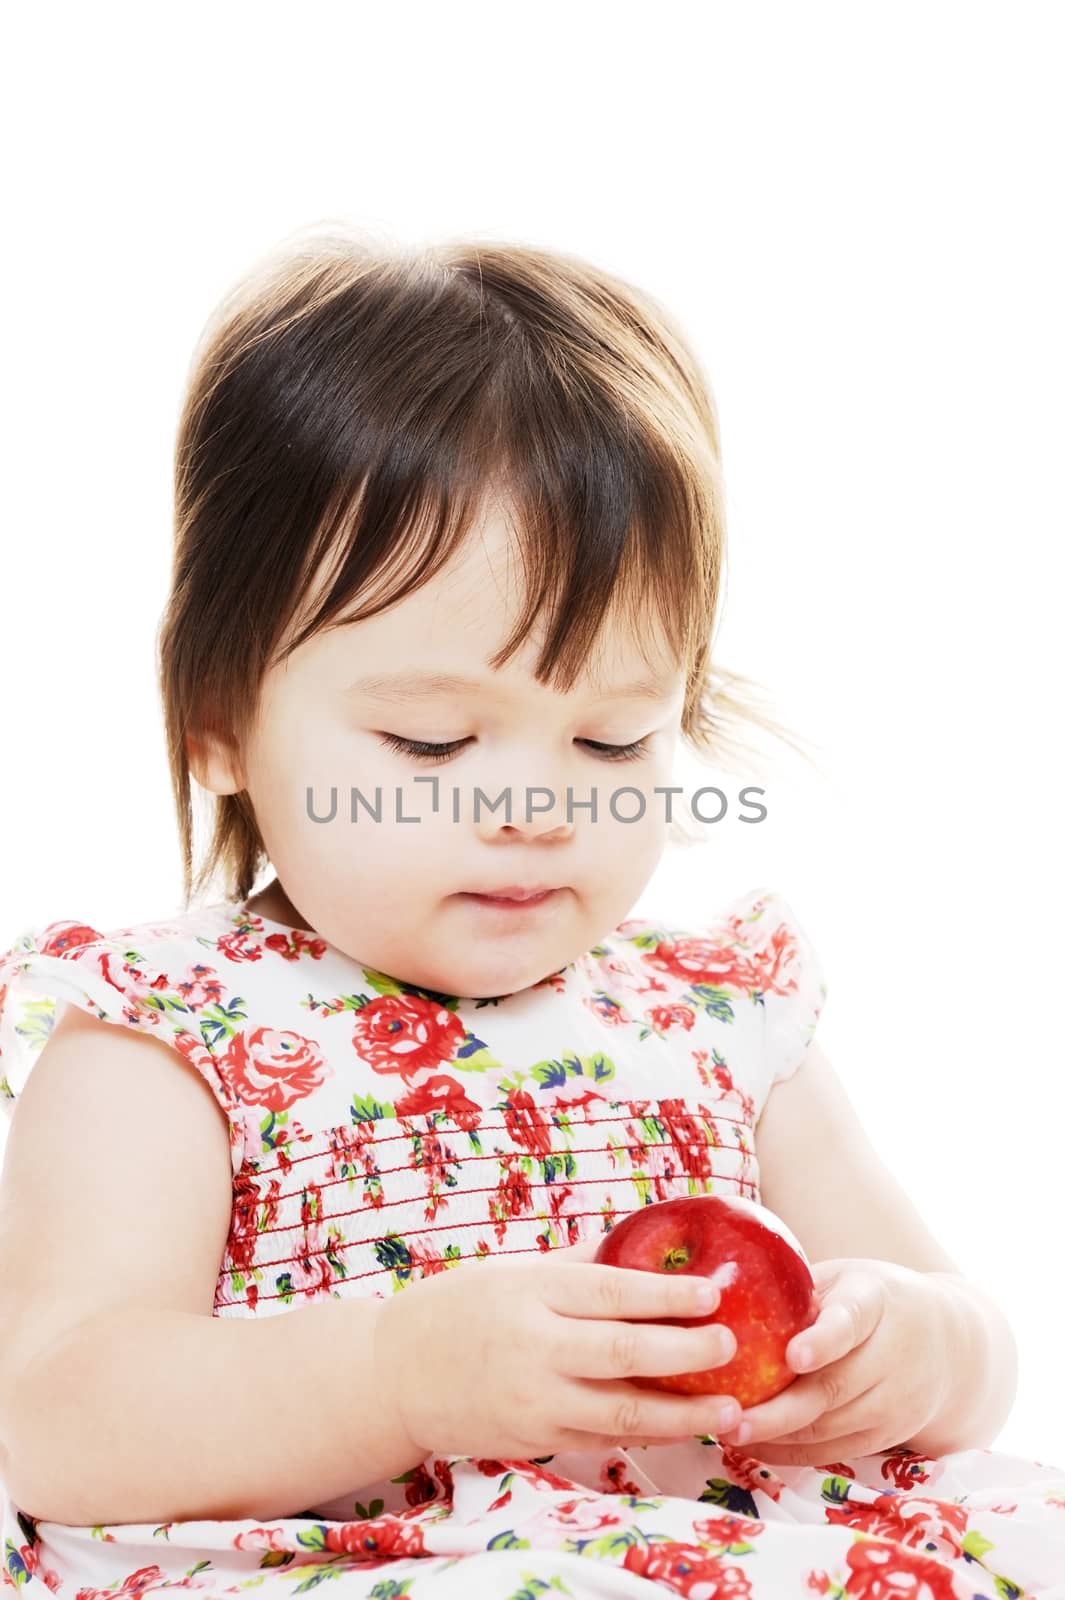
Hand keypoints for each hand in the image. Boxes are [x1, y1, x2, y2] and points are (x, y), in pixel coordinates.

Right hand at [372, 1234, 742, 1459]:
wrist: (393, 1376)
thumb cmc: (460, 1308)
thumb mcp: (514, 1271)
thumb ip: (580, 1265)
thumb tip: (646, 1238)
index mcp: (531, 1292)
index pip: (611, 1292)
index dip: (667, 1293)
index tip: (715, 1292)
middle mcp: (533, 1347)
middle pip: (623, 1354)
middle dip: (686, 1353)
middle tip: (733, 1346)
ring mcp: (532, 1402)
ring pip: (621, 1414)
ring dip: (682, 1414)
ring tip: (731, 1409)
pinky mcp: (532, 1441)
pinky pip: (601, 1440)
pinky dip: (648, 1435)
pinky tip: (685, 1428)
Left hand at [716, 1258, 952, 1464]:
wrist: (951, 1346)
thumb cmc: (874, 1300)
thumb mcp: (846, 1278)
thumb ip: (801, 1289)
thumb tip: (726, 1295)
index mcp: (874, 1302)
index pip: (850, 1322)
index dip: (823, 1341)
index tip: (793, 1356)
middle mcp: (891, 1355)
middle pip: (833, 1389)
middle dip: (779, 1410)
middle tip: (732, 1417)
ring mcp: (895, 1401)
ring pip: (831, 1428)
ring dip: (778, 1436)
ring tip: (728, 1431)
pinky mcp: (889, 1435)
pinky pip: (836, 1451)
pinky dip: (794, 1453)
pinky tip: (755, 1447)